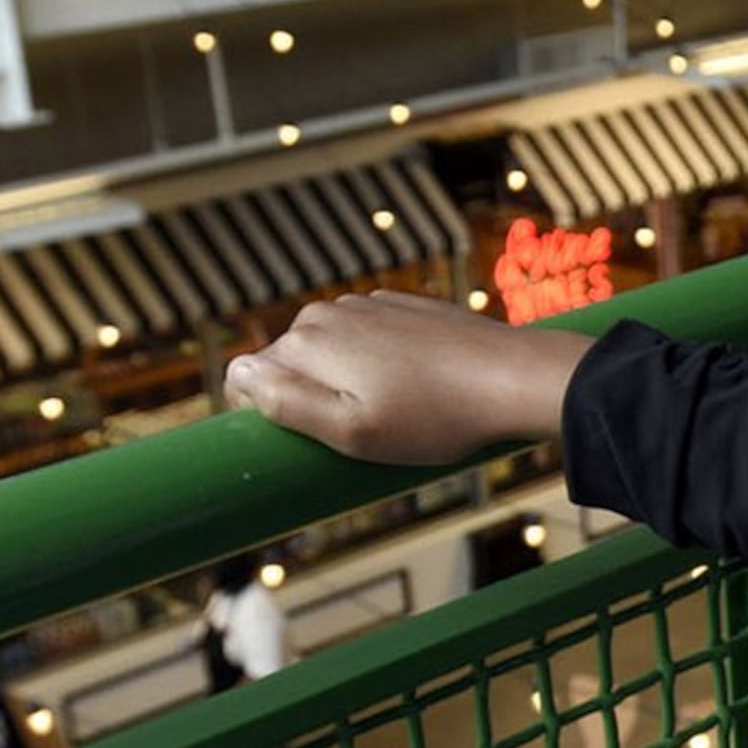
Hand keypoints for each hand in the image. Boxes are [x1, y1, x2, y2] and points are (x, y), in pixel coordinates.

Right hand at [220, 292, 585, 465]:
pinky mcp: (400, 307)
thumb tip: (238, 376)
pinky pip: (368, 342)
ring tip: (394, 415)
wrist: (509, 378)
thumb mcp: (352, 432)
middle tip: (360, 436)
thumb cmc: (434, 417)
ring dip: (347, 384)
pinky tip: (416, 390)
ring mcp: (365, 305)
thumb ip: (287, 404)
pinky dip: (380, 366)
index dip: (267, 416)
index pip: (246, 379)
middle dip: (311, 400)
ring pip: (330, 354)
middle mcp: (326, 313)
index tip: (309, 442)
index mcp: (305, 343)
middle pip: (290, 366)